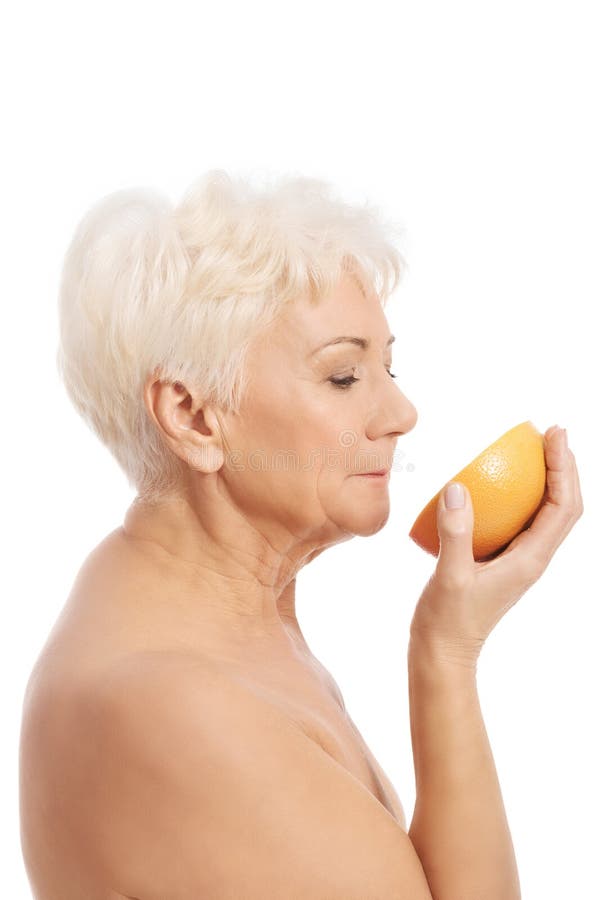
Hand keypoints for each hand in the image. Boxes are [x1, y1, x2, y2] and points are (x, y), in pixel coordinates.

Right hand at [409, 426, 583, 667]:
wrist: (443, 651)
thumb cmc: (448, 620)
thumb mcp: (450, 578)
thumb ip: (456, 534)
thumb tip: (458, 487)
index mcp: (531, 560)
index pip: (563, 507)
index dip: (565, 468)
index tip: (555, 435)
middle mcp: (532, 557)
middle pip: (563, 506)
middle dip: (564, 467)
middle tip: (549, 432)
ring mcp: (518, 559)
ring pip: (545, 512)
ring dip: (546, 478)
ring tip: (531, 448)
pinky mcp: (500, 559)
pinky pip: (518, 519)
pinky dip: (517, 494)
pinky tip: (493, 481)